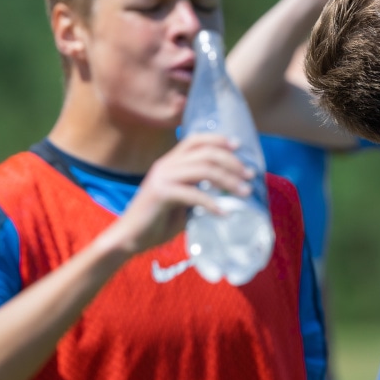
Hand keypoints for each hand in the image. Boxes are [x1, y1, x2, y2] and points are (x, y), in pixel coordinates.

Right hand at [104, 134, 253, 254]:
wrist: (129, 239)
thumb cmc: (157, 221)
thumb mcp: (182, 201)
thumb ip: (199, 190)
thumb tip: (229, 192)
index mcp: (170, 162)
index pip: (196, 140)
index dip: (218, 139)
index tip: (239, 146)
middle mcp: (165, 164)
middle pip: (206, 153)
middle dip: (232, 163)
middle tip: (250, 176)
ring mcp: (162, 177)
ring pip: (204, 170)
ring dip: (229, 181)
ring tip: (245, 193)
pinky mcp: (160, 193)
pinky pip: (193, 194)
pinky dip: (212, 204)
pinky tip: (224, 213)